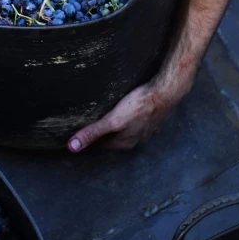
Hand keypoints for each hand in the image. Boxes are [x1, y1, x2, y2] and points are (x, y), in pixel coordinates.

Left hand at [67, 79, 184, 151]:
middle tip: (87, 121)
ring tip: (102, 114)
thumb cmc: (140, 106)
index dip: (88, 138)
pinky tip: (124, 107)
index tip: (77, 130)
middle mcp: (135, 139)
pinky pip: (134, 119)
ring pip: (124, 129)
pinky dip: (126, 116)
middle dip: (100, 132)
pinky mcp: (150, 116)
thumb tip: (72, 147)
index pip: (100, 144)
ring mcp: (145, 129)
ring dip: (114, 125)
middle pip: (112, 138)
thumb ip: (93, 132)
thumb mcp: (112, 121)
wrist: (166, 92)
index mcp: (124, 142)